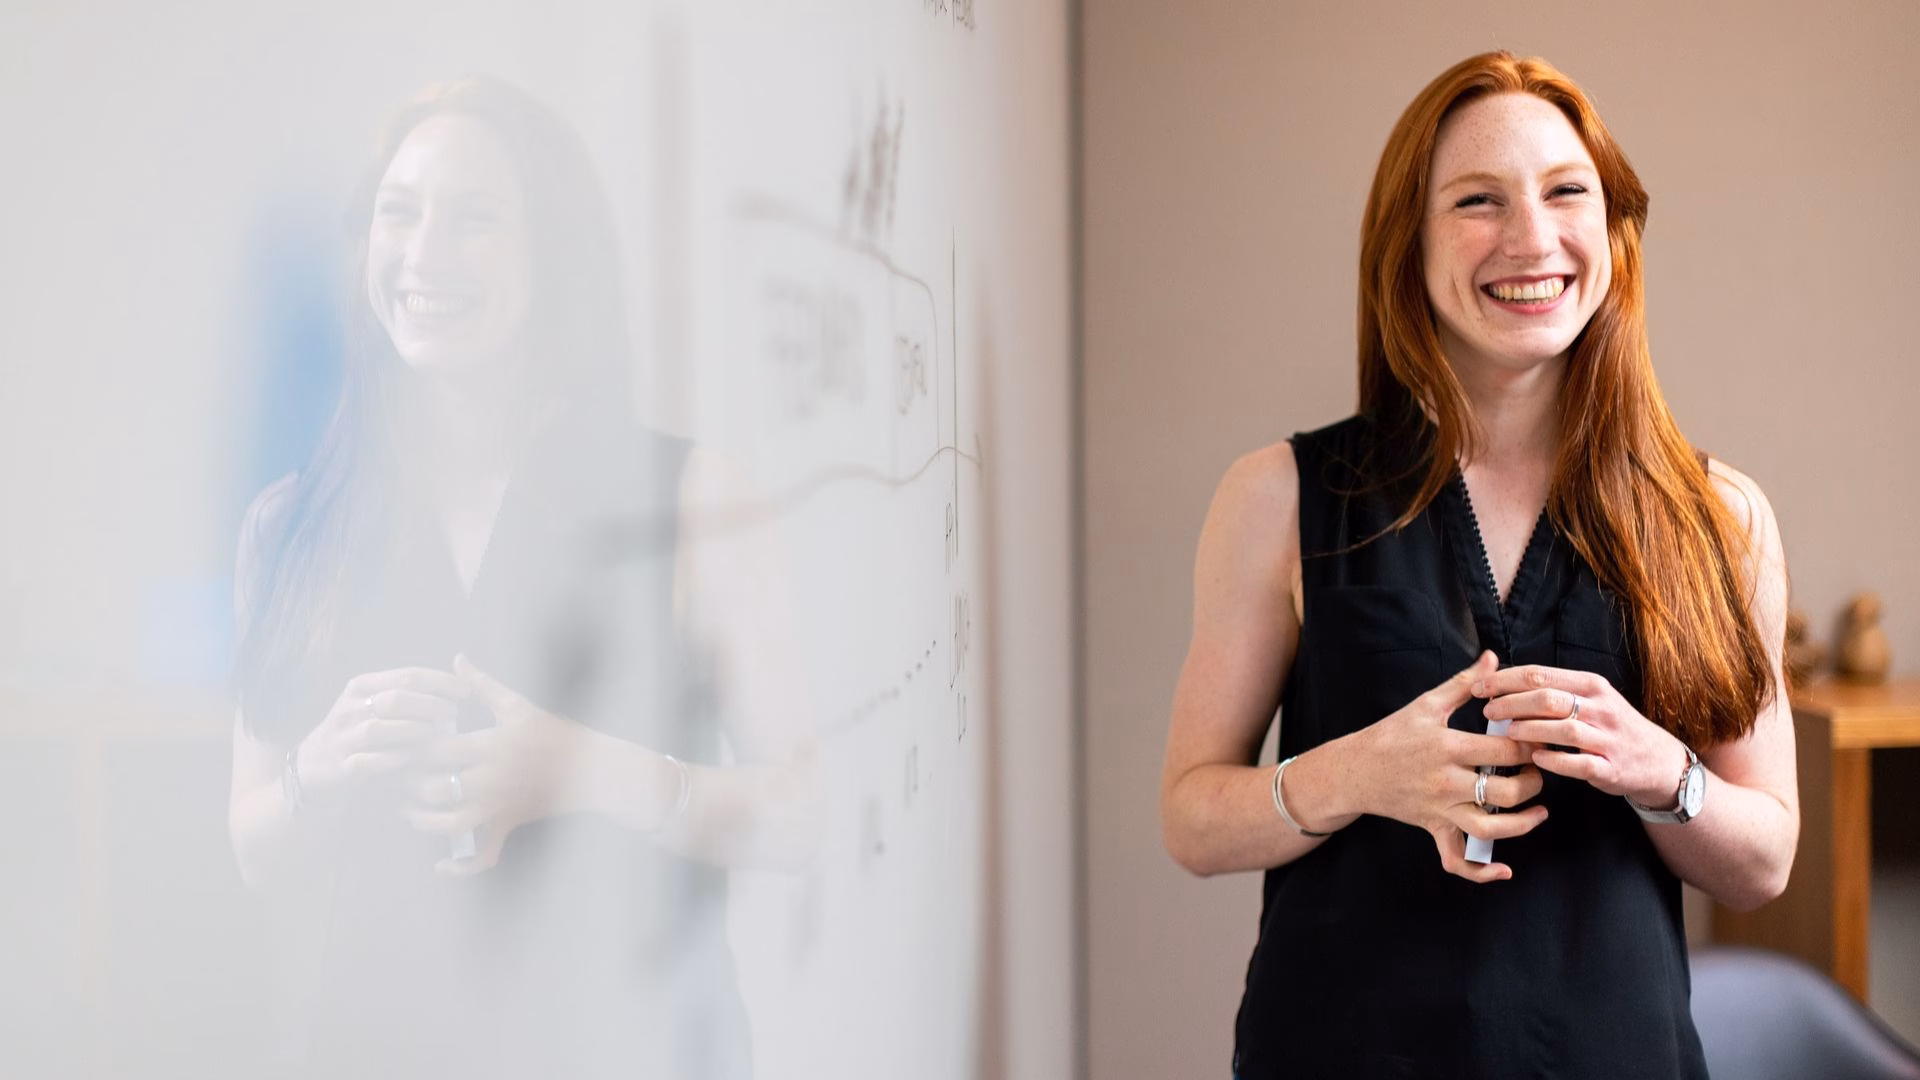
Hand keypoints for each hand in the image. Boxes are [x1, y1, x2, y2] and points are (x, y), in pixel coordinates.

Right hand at [295, 668, 465, 803]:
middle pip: (396, 699)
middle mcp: (350, 709)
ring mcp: (343, 739)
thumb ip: (404, 691)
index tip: (466, 690)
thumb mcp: (371, 703)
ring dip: (414, 730)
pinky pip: (369, 762)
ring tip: (438, 734)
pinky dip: (392, 759)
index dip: (440, 681)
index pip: (407, 675)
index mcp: (361, 687)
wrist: (312, 767)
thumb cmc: (356, 732)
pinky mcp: (341, 768)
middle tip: (455, 713)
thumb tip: (457, 679)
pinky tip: (412, 757)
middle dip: (431, 704)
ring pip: (380, 729)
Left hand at [404, 654, 590, 876]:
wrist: (591, 768)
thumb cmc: (553, 733)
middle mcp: (492, 778)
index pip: (437, 749)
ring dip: (424, 821)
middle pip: (435, 788)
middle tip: (402, 776)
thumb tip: (457, 659)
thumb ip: (482, 684)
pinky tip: (440, 865)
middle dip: (411, 785)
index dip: (412, 748)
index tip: (402, 743)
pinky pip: (484, 854)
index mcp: (491, 744)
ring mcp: (499, 805)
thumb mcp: (518, 705)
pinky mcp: (508, 824)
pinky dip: (461, 867)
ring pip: (450, 824)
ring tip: (411, 810)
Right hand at [1351, 651, 1547, 881]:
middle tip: (1539, 770)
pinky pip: (1457, 860)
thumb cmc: (1391, 734)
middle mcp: (1446, 782)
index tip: (1542, 738)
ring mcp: (1440, 810)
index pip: (1506, 751)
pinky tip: (1504, 869)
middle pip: (1507, 792)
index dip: (1532, 746)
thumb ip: (1464, 683)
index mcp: (1447, 747)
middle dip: (1534, 782)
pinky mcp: (1434, 829)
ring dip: (1523, 824)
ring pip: (1491, 829)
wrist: (1354, 770)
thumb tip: (1492, 658)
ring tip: (1539, 810)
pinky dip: (1481, 872)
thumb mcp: (1426, 704)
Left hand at [1473, 665, 1689, 807]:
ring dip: (1529, 729)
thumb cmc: (1611, 726)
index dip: (1505, 679)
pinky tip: (1535, 758)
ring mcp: (1607, 738)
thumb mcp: (1590, 699)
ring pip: (1563, 728)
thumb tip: (1503, 682)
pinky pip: (1579, 763)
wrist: (1657, 760)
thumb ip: (1553, 690)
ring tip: (1506, 733)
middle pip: (1548, 698)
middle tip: (1488, 710)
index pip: (1540, 675)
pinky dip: (1554, 760)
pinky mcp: (1610, 767)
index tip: (1479, 687)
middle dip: (1511, 703)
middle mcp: (1601, 707)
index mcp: (1591, 685)